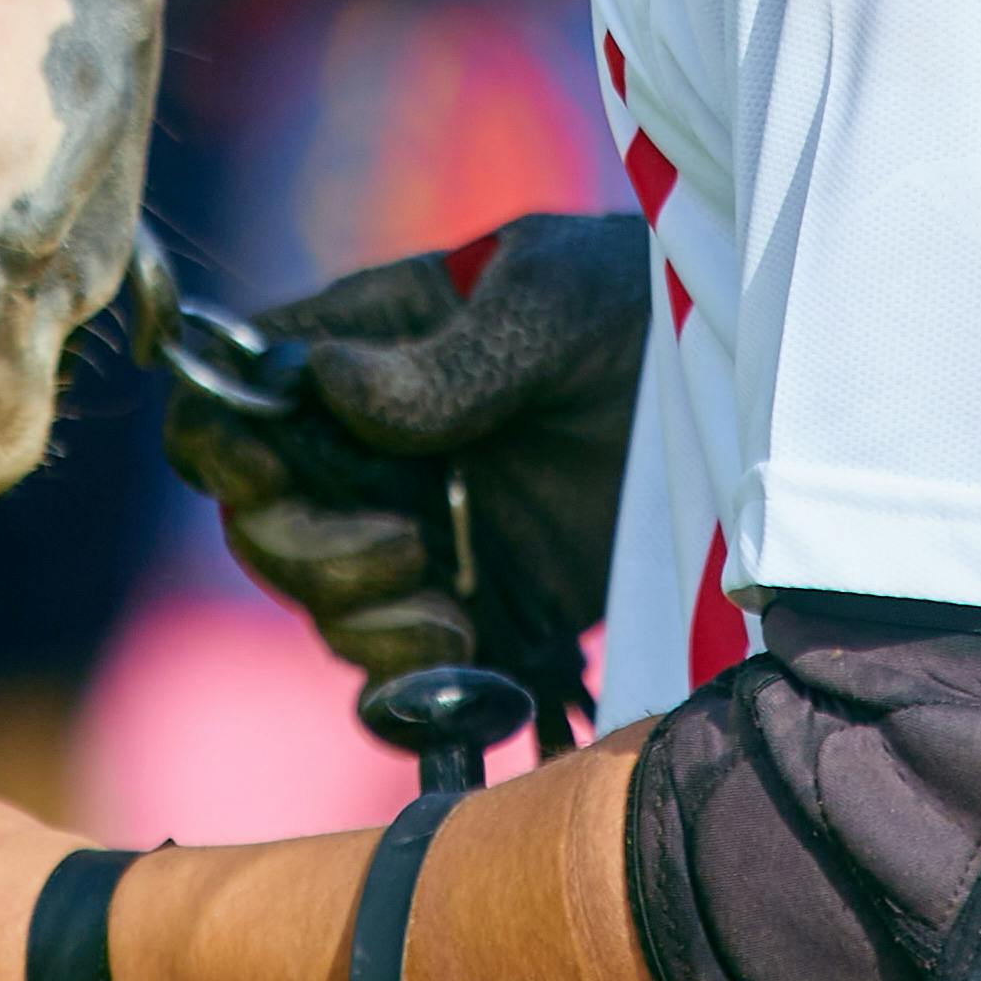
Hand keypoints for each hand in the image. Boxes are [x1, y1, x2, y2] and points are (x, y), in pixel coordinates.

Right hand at [166, 212, 646, 705]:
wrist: (757, 410)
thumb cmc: (648, 310)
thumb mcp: (558, 302)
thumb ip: (452, 355)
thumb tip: (332, 386)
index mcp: (367, 348)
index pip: (236, 391)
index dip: (224, 437)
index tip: (269, 470)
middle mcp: (371, 449)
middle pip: (257, 518)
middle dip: (302, 547)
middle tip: (399, 544)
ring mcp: (421, 533)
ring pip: (318, 602)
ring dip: (360, 616)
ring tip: (446, 604)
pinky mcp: (478, 611)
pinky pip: (395, 671)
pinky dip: (404, 678)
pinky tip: (461, 650)